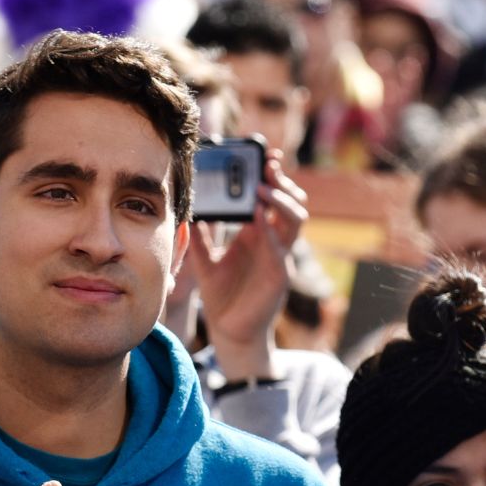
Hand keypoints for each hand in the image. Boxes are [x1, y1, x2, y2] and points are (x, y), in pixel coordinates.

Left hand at [184, 152, 308, 379]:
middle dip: (282, 180)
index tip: (264, 154)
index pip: (272, 196)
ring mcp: (280, 258)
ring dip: (281, 200)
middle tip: (269, 163)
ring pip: (295, 220)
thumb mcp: (205, 259)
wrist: (229, 331)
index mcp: (258, 233)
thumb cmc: (222, 295)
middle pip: (290, 202)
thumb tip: (189, 209)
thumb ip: (200, 236)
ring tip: (263, 186)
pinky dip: (270, 230)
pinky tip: (257, 216)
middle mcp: (273, 242)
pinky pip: (280, 248)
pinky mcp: (279, 276)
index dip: (272, 175)